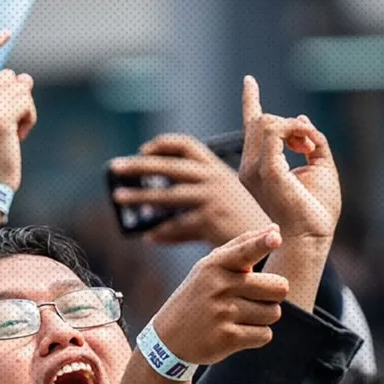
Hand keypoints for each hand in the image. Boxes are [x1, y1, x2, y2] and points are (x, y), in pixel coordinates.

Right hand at [0, 31, 35, 191]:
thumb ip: (3, 97)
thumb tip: (25, 78)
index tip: (7, 33)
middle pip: (7, 76)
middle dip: (16, 96)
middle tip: (11, 124)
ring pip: (20, 89)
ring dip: (25, 109)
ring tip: (15, 131)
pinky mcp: (0, 116)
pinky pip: (27, 102)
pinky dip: (30, 118)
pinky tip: (21, 135)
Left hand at [108, 134, 268, 247]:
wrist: (268, 239)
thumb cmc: (243, 220)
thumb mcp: (224, 198)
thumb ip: (193, 198)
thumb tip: (152, 218)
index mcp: (216, 167)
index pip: (186, 144)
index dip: (162, 145)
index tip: (142, 150)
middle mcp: (213, 178)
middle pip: (168, 166)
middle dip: (138, 166)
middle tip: (115, 168)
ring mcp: (211, 198)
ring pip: (166, 196)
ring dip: (139, 197)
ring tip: (118, 198)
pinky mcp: (210, 220)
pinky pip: (176, 226)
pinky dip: (160, 232)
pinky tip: (147, 237)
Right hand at [152, 224, 286, 365]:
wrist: (167, 339)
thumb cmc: (198, 297)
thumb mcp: (209, 268)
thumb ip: (242, 247)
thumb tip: (275, 229)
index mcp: (215, 265)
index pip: (246, 251)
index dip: (262, 244)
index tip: (275, 238)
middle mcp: (219, 286)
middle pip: (279, 287)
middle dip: (272, 296)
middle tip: (252, 300)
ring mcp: (222, 313)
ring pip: (274, 313)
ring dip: (263, 318)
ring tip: (239, 317)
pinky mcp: (227, 338)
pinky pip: (265, 335)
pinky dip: (256, 336)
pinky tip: (236, 333)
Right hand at [240, 76, 340, 243]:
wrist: (311, 235)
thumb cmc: (316, 210)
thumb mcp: (320, 166)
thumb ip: (311, 141)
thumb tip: (302, 119)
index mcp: (259, 167)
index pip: (251, 127)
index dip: (251, 100)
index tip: (249, 81)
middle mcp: (250, 167)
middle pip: (262, 121)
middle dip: (290, 123)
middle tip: (310, 145)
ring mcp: (254, 169)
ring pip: (266, 122)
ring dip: (294, 126)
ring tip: (310, 146)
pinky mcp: (266, 170)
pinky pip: (275, 131)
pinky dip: (296, 131)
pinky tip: (308, 146)